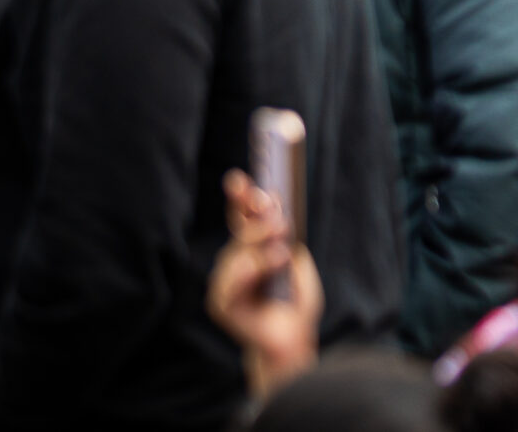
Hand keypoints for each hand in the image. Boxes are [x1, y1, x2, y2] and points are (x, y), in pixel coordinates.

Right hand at [207, 172, 321, 401]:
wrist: (292, 339)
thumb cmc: (295, 300)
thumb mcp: (296, 261)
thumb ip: (283, 238)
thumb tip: (273, 210)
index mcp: (253, 249)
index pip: (242, 218)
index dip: (240, 198)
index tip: (238, 178)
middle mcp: (235, 262)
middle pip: (241, 233)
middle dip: (258, 222)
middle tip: (278, 216)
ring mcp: (225, 283)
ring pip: (236, 255)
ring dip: (260, 249)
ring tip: (281, 252)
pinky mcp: (221, 304)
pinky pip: (229, 283)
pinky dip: (247, 273)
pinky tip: (259, 268)